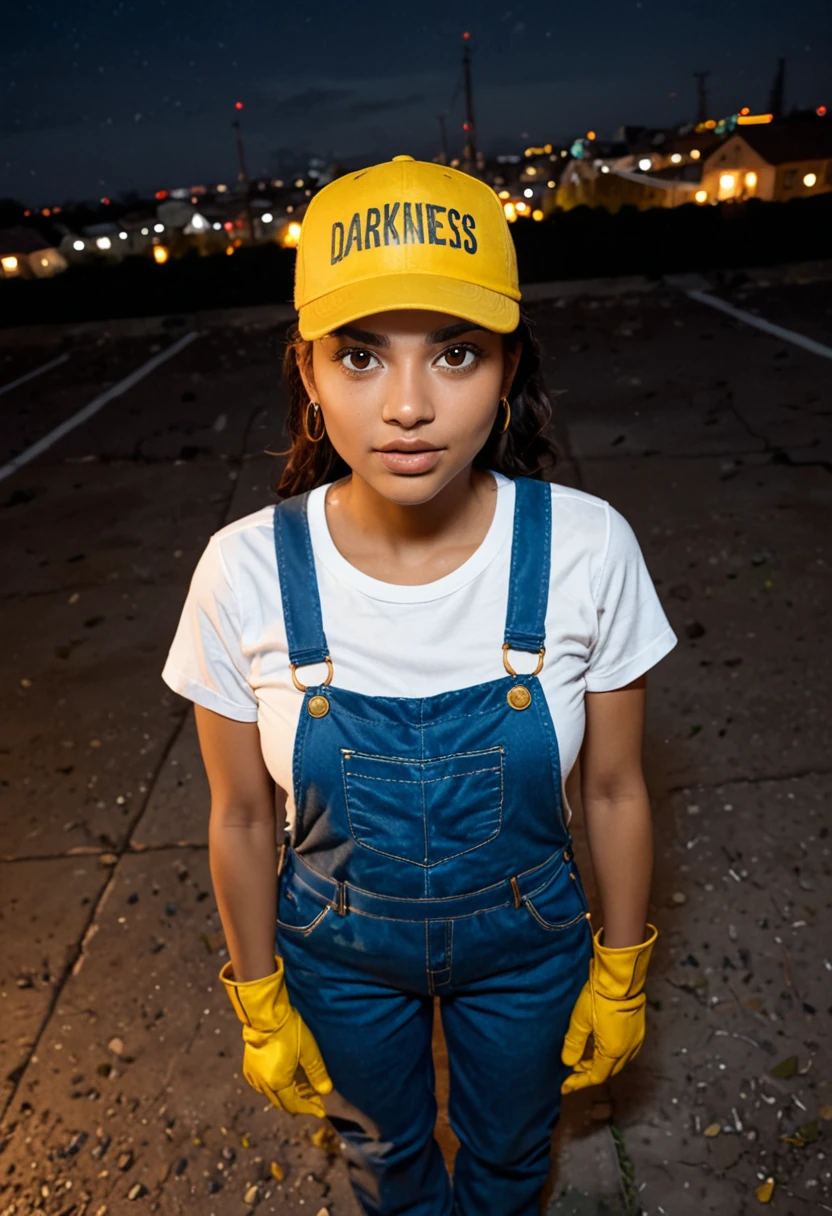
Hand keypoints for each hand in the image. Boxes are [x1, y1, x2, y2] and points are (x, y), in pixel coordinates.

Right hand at [220, 956, 332, 1116]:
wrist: (264, 1014)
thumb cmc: (288, 1031)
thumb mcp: (309, 1051)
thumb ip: (317, 1073)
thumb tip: (326, 1091)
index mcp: (277, 1083)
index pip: (295, 1105)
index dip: (309, 1108)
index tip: (321, 1110)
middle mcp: (262, 1084)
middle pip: (282, 1102)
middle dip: (299, 1103)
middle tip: (314, 1102)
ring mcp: (253, 1076)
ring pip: (271, 1094)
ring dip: (287, 1095)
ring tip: (302, 1090)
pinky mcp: (249, 1066)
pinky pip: (263, 1084)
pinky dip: (275, 1086)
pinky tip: (284, 1079)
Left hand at [560, 922, 657, 1093]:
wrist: (621, 978)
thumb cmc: (600, 997)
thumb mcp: (580, 1021)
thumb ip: (573, 1045)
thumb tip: (567, 1062)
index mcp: (613, 1052)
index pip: (596, 1076)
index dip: (579, 1081)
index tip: (565, 1085)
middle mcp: (628, 1050)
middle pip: (607, 1070)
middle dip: (589, 1071)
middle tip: (573, 1068)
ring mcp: (635, 1040)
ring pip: (616, 1061)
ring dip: (600, 1062)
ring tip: (583, 1056)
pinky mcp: (638, 1029)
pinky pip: (624, 1049)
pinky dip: (609, 1052)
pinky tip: (599, 1043)